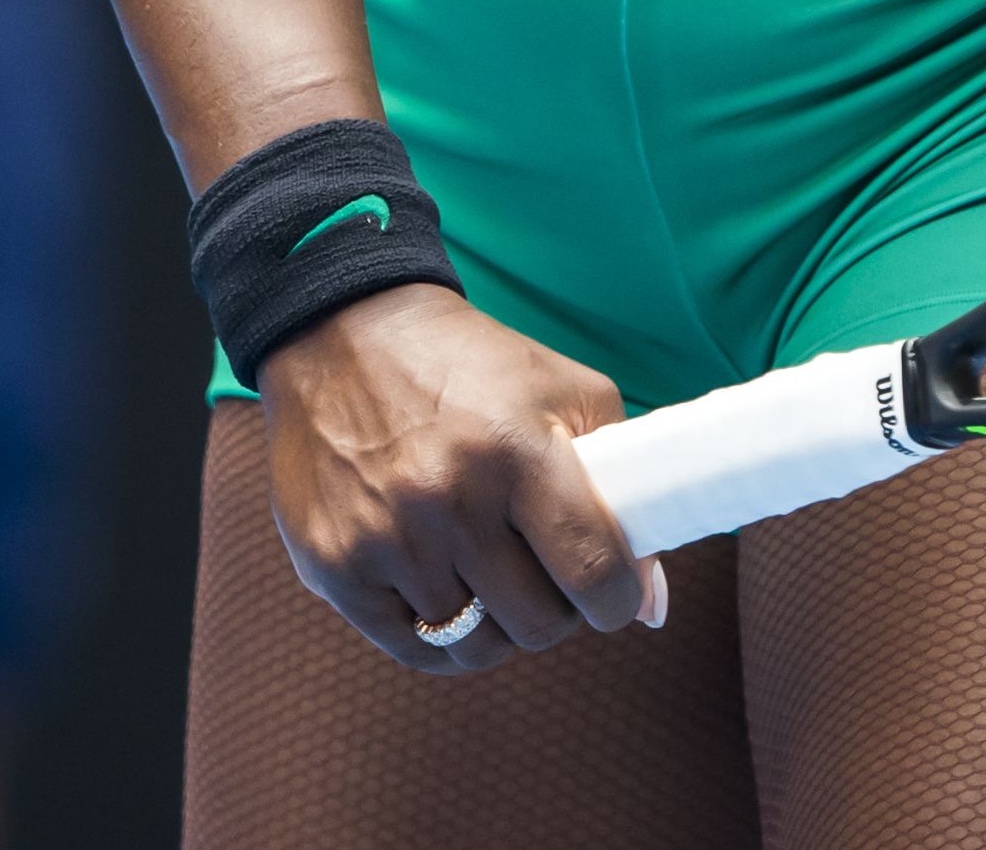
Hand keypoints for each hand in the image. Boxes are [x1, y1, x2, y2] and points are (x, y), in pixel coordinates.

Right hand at [254, 285, 661, 671]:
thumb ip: (622, 490)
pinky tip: (450, 592)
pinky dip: (443, 636)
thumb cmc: (473, 368)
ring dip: (499, 624)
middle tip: (548, 576)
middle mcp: (447, 500)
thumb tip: (650, 607)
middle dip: (559, 611)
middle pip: (537, 623)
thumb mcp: (564, 392)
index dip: (619, 600)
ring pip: (477, 646)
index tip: (616, 595)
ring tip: (494, 576)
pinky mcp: (336, 568)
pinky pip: (415, 650)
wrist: (344, 336)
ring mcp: (385, 540)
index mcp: (516, 450)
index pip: (594, 571)